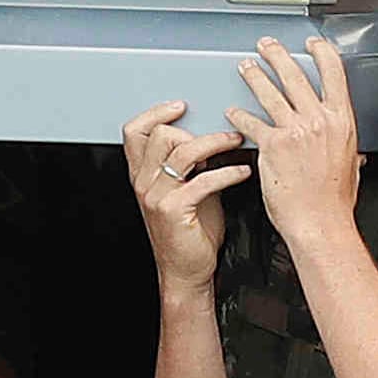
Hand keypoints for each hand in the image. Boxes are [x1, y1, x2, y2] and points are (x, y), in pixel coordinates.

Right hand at [122, 102, 251, 301]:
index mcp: (143, 174)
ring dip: (216, 143)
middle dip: (197, 130)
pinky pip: (202, 180)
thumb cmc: (191, 230)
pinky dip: (228, 172)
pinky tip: (242, 172)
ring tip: (237, 143)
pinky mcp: (172, 210)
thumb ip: (193, 163)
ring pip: (182, 151)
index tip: (181, 107)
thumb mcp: (188, 188)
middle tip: (224, 134)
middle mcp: (144, 182)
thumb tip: (216, 137)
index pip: (135, 131)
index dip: (156, 113)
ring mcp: (155, 196)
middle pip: (161, 135)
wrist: (186, 270)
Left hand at [225, 37, 359, 248]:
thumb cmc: (334, 201)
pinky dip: (239, 116)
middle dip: (277, 56)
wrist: (319, 222)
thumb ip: (346, 146)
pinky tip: (232, 112)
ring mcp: (294, 130)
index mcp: (342, 121)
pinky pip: (251, 122)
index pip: (333, 73)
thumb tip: (347, 143)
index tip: (312, 45)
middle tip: (267, 47)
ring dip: (255, 76)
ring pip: (270, 92)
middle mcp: (318, 120)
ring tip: (246, 68)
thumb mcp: (351, 164)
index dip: (321, 53)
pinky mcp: (272, 145)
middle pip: (295, 75)